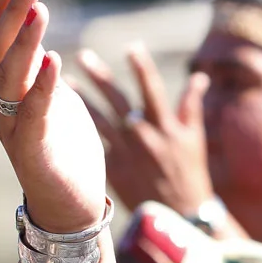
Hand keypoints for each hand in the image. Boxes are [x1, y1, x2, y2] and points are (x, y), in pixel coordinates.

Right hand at [0, 0, 107, 233]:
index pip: (3, 39)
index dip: (6, 6)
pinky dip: (43, 85)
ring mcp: (13, 125)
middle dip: (15, 10)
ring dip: (26, 40)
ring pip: (13, 75)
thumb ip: (41, 72)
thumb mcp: (53, 102)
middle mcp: (3, 103)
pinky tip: (53, 58)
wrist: (68, 207)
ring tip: (40, 8)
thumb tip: (39, 41)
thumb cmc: (63, 152)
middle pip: (3, 48)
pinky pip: (35, 111)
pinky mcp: (31, 148)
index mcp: (9, 90)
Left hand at [74, 44, 212, 214]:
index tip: (131, 46)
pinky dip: (77, 128)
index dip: (141, 67)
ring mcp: (127, 152)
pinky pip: (93, 143)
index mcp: (167, 126)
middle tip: (83, 55)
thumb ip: (191, 106)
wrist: (179, 216)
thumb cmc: (190, 175)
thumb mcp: (195, 139)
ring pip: (99, 119)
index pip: (152, 89)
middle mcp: (145, 136)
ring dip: (82, 98)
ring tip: (64, 82)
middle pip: (119, 100)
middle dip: (101, 77)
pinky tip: (62, 116)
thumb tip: (199, 76)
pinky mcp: (114, 167)